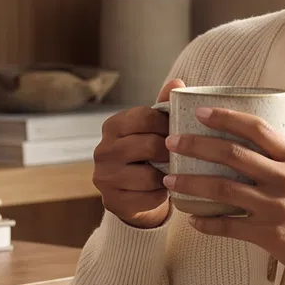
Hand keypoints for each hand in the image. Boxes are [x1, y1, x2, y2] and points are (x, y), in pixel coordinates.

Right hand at [92, 77, 181, 227]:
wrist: (132, 196)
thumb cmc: (146, 156)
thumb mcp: (153, 130)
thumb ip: (164, 107)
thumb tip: (177, 83)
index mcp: (113, 126)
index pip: (145, 117)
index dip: (168, 125)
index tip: (178, 132)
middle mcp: (103, 150)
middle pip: (149, 145)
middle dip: (171, 152)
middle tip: (181, 156)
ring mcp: (105, 177)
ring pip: (150, 176)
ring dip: (166, 177)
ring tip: (172, 174)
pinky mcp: (113, 201)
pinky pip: (148, 198)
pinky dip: (161, 196)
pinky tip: (163, 191)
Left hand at [163, 106, 284, 282]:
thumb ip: (283, 152)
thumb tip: (254, 130)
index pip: (257, 129)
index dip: (225, 118)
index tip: (199, 113)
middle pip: (233, 155)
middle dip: (196, 146)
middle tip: (172, 142)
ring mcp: (276, 208)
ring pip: (223, 189)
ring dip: (191, 183)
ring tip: (170, 179)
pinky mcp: (268, 235)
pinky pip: (228, 226)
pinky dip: (206, 222)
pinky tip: (192, 218)